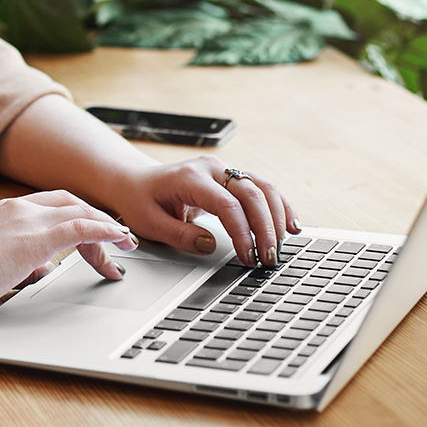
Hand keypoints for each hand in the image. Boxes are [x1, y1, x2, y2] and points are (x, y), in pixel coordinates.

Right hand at [0, 190, 138, 319]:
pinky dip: (103, 230)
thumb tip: (44, 268)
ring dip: (107, 228)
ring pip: (80, 212)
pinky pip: (80, 227)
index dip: (81, 216)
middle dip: (99, 221)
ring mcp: (25, 220)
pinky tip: (118, 240)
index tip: (98, 234)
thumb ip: (21, 261)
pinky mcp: (33, 238)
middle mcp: (18, 208)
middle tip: (119, 243)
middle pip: (72, 203)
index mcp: (6, 211)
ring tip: (125, 246)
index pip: (54, 204)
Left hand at [109, 157, 299, 266]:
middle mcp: (210, 168)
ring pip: (263, 186)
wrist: (134, 181)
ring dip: (278, 216)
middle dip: (266, 228)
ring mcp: (223, 169)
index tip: (248, 257)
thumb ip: (180, 236)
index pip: (227, 204)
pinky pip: (262, 187)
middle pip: (251, 193)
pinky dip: (280, 205)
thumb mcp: (150, 223)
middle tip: (270, 258)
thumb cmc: (140, 201)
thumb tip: (210, 245)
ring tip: (282, 246)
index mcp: (190, 178)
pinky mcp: (231, 176)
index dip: (242, 232)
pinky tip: (291, 225)